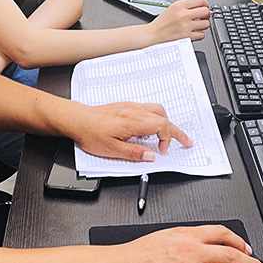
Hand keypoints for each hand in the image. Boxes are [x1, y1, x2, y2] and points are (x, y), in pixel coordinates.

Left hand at [69, 101, 192, 161]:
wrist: (77, 120)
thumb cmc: (91, 134)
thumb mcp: (112, 150)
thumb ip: (134, 153)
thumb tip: (151, 156)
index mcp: (133, 121)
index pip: (162, 126)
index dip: (168, 138)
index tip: (163, 150)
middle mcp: (134, 111)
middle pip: (163, 117)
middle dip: (175, 130)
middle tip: (185, 141)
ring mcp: (130, 106)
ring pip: (157, 110)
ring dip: (166, 122)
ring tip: (168, 135)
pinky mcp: (126, 106)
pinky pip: (148, 109)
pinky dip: (156, 118)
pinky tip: (151, 128)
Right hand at [150, 0, 211, 42]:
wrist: (153, 34)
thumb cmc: (162, 23)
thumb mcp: (172, 8)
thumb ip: (186, 6)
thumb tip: (201, 6)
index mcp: (179, 5)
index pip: (200, 0)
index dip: (205, 4)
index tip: (205, 7)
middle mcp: (183, 15)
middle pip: (206, 11)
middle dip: (206, 14)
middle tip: (204, 17)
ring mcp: (185, 26)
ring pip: (206, 23)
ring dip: (203, 25)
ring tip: (197, 25)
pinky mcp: (186, 37)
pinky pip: (202, 34)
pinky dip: (199, 34)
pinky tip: (193, 32)